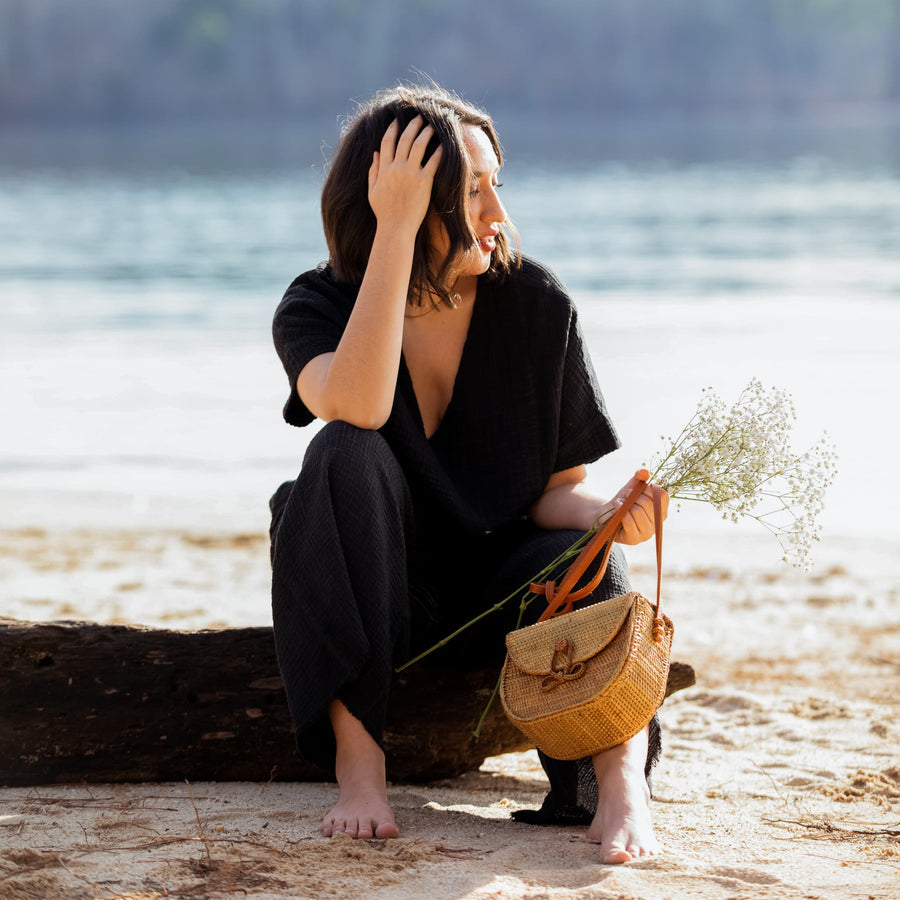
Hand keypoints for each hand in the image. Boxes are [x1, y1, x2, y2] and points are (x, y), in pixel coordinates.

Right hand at [368, 116, 442, 232]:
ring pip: (419, 145)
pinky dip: (439, 151)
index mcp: (383, 169)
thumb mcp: (372, 191)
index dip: (392, 129)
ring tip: (433, 125)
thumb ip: (373, 171)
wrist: (395, 228)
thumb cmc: (384, 213)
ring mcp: (410, 173)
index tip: (397, 121)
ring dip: (426, 132)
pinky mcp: (424, 181)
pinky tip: (444, 144)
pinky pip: (433, 161)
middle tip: (419, 117)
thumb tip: (375, 153)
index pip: (387, 142)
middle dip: (412, 125)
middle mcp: (396, 167)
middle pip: (404, 139)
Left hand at [612, 479, 668, 545]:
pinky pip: (628, 520)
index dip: (648, 488)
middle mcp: (657, 523)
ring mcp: (647, 533)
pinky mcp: (634, 539)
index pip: (662, 496)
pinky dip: (619, 510)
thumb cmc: (623, 502)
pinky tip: (616, 506)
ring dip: (625, 503)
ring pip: (637, 511)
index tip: (638, 489)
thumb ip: (639, 478)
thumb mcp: (631, 488)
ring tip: (620, 503)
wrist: (606, 515)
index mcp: (661, 510)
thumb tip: (644, 471)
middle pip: (648, 503)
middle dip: (633, 495)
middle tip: (626, 496)